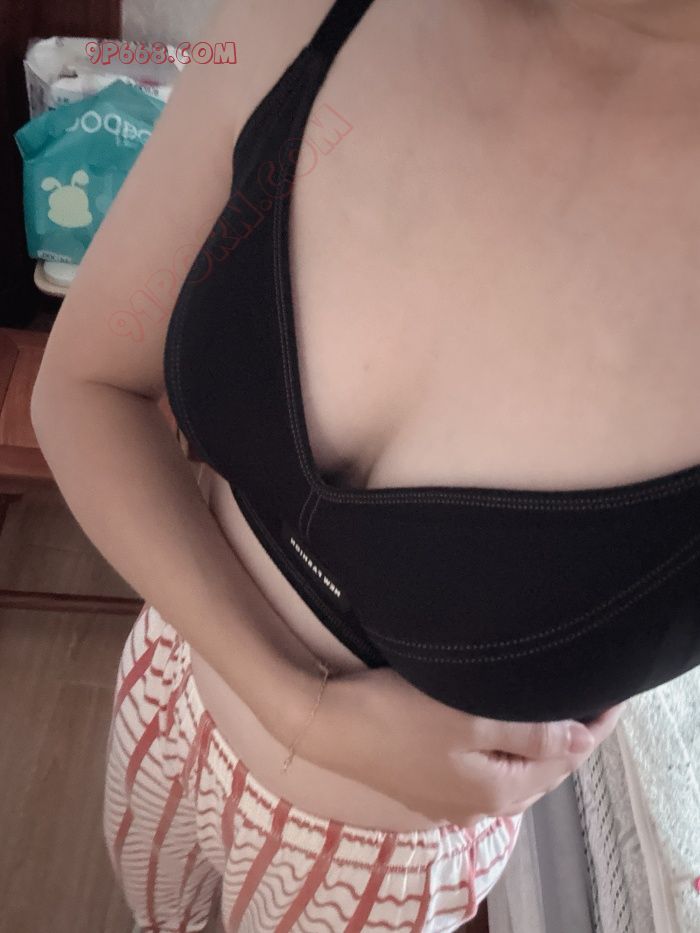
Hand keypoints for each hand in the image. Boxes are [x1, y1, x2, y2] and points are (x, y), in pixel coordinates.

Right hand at [313, 666, 623, 826]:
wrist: (322, 725)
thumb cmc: (395, 714)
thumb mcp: (468, 717)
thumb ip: (527, 731)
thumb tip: (579, 739)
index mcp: (498, 790)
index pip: (565, 758)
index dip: (593, 727)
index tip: (612, 695)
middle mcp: (479, 806)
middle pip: (542, 771)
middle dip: (569, 739)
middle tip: (588, 699)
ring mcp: (450, 800)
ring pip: (513, 772)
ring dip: (537, 745)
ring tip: (552, 710)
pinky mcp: (427, 787)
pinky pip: (486, 770)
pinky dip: (506, 750)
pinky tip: (502, 729)